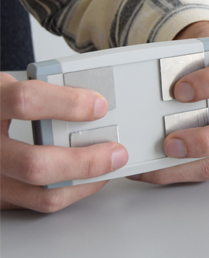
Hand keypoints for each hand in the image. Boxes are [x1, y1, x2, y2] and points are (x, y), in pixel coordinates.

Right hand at [0, 73, 128, 211]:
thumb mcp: (7, 86)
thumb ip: (46, 90)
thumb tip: (95, 100)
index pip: (25, 101)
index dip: (67, 103)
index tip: (99, 106)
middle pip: (35, 164)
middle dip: (85, 161)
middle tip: (115, 152)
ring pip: (41, 193)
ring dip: (84, 182)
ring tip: (109, 167)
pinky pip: (38, 203)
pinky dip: (71, 192)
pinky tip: (87, 177)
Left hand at [128, 21, 208, 183]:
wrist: (204, 69)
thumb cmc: (198, 63)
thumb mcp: (192, 53)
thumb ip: (177, 63)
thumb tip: (138, 81)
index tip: (179, 90)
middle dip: (205, 139)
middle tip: (171, 142)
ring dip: (185, 163)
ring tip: (154, 159)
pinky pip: (201, 168)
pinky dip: (172, 171)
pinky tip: (148, 166)